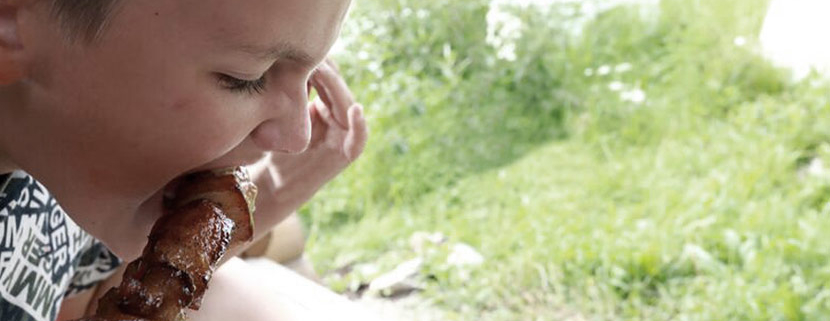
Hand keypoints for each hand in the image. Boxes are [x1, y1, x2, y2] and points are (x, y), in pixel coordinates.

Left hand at [271, 58, 367, 185]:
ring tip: (321, 71)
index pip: (329, 77)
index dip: (319, 64)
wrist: (275, 183)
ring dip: (336, 87)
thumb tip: (285, 61)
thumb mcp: (283, 115)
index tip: (303, 50)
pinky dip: (359, 125)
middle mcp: (340, 116)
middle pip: (338, 88)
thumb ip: (292, 92)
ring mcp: (346, 134)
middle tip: (310, 56)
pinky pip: (359, 139)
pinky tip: (355, 110)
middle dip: (326, 71)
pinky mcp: (348, 153)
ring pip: (347, 105)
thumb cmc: (274, 147)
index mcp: (327, 104)